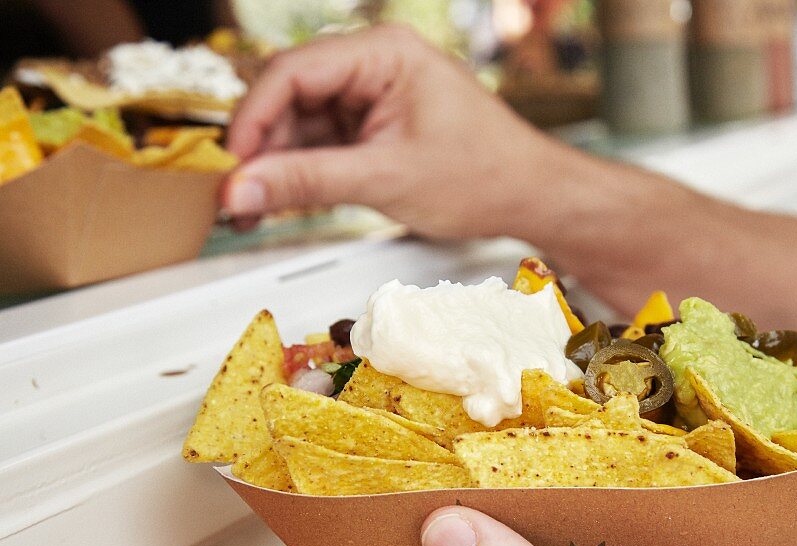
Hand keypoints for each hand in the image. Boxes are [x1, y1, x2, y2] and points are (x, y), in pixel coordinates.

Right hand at [224, 26, 569, 237]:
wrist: (532, 197)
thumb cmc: (487, 174)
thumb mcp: (386, 179)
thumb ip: (309, 181)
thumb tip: (244, 187)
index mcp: (385, 53)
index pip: (293, 72)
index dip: (252, 119)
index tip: (230, 162)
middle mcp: (376, 64)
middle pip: (292, 96)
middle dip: (262, 148)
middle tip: (235, 193)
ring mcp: (376, 94)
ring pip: (304, 123)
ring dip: (278, 165)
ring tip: (253, 208)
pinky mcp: (378, 125)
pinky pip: (325, 141)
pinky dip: (303, 171)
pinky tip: (282, 200)